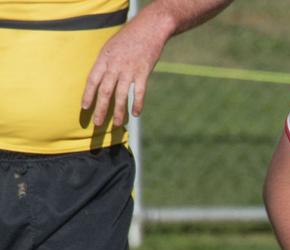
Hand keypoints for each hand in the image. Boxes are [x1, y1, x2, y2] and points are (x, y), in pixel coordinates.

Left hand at [82, 8, 175, 126]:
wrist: (149, 29)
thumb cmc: (129, 37)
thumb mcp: (111, 47)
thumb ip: (106, 63)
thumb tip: (101, 79)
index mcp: (104, 59)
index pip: (92, 80)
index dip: (88, 95)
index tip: (84, 108)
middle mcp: (114, 66)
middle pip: (104, 91)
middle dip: (101, 109)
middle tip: (97, 124)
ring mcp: (129, 69)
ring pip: (121, 95)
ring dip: (119, 111)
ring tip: (117, 125)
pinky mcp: (143, 72)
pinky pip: (139, 91)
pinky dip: (137, 103)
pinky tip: (136, 114)